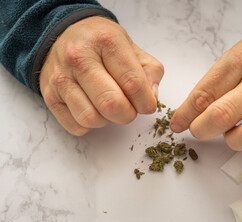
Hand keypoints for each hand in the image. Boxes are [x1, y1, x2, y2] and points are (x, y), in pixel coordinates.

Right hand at [40, 16, 163, 135]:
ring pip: (91, 119)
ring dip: (107, 120)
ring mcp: (61, 78)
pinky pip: (75, 126)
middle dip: (128, 114)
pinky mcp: (49, 96)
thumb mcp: (132, 47)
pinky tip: (93, 108)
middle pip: (111, 104)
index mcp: (107, 41)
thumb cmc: (102, 45)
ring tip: (109, 106)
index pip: (133, 83)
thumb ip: (150, 71)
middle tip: (130, 109)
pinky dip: (89, 125)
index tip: (147, 105)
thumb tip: (151, 98)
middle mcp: (79, 58)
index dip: (146, 102)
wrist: (64, 35)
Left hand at [170, 29, 241, 153]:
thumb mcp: (237, 56)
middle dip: (202, 130)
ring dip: (234, 140)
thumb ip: (213, 83)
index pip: (204, 94)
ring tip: (232, 133)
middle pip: (223, 115)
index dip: (185, 115)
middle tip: (200, 130)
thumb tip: (189, 112)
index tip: (178, 125)